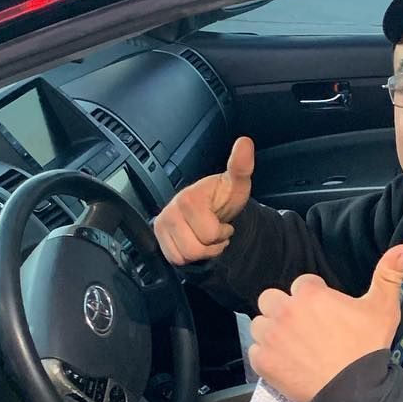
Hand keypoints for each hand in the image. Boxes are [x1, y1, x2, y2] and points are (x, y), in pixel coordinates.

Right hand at [153, 136, 253, 264]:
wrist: (212, 207)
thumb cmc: (224, 197)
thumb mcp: (237, 183)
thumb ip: (240, 165)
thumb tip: (245, 142)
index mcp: (189, 197)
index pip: (208, 234)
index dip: (221, 232)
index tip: (222, 220)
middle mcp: (171, 210)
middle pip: (195, 249)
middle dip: (211, 245)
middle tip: (214, 230)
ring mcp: (162, 224)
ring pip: (184, 257)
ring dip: (201, 251)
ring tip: (204, 236)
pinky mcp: (158, 236)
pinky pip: (174, 259)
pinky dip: (188, 256)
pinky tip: (194, 241)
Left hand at [250, 245, 402, 401]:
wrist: (353, 391)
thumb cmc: (367, 348)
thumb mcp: (383, 308)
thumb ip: (389, 275)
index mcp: (309, 294)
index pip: (302, 284)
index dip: (314, 297)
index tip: (325, 314)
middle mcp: (285, 310)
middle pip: (272, 299)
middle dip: (284, 309)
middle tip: (304, 328)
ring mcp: (271, 336)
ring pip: (260, 324)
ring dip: (272, 332)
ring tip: (292, 346)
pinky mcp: (263, 361)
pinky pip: (255, 351)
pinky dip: (267, 357)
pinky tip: (286, 363)